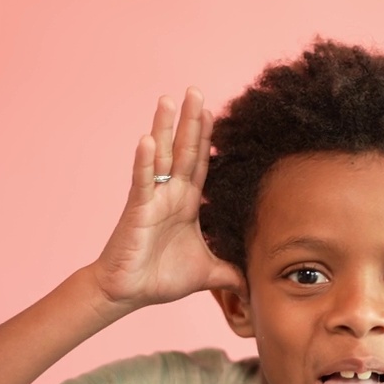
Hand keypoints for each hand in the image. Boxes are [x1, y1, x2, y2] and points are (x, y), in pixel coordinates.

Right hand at [90, 88, 242, 309]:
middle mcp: (171, 194)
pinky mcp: (137, 209)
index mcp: (188, 203)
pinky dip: (144, 161)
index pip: (201, 163)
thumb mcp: (207, 273)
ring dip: (164, 128)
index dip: (207, 138)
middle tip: (195, 90)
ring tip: (168, 99)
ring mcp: (153, 198)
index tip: (214, 111)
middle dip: (190, 121)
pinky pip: (142, 181)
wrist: (128, 293)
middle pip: (184, 150)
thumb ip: (231, 273)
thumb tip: (256, 284)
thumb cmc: (161, 278)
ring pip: (161, 156)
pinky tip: (146, 139)